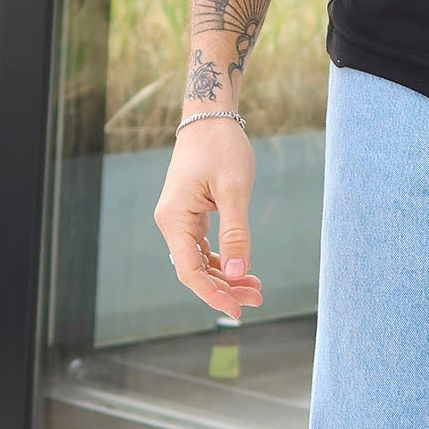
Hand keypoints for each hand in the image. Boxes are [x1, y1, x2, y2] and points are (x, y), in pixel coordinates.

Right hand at [153, 118, 263, 320]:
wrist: (210, 118)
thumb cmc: (222, 148)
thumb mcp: (235, 190)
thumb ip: (236, 232)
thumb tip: (239, 271)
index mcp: (175, 219)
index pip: (190, 271)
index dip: (213, 295)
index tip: (238, 310)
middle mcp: (171, 222)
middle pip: (195, 270)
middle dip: (225, 288)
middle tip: (257, 299)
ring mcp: (179, 219)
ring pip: (200, 261)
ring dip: (226, 276)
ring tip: (256, 288)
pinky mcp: (190, 214)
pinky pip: (203, 247)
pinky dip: (223, 260)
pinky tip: (243, 269)